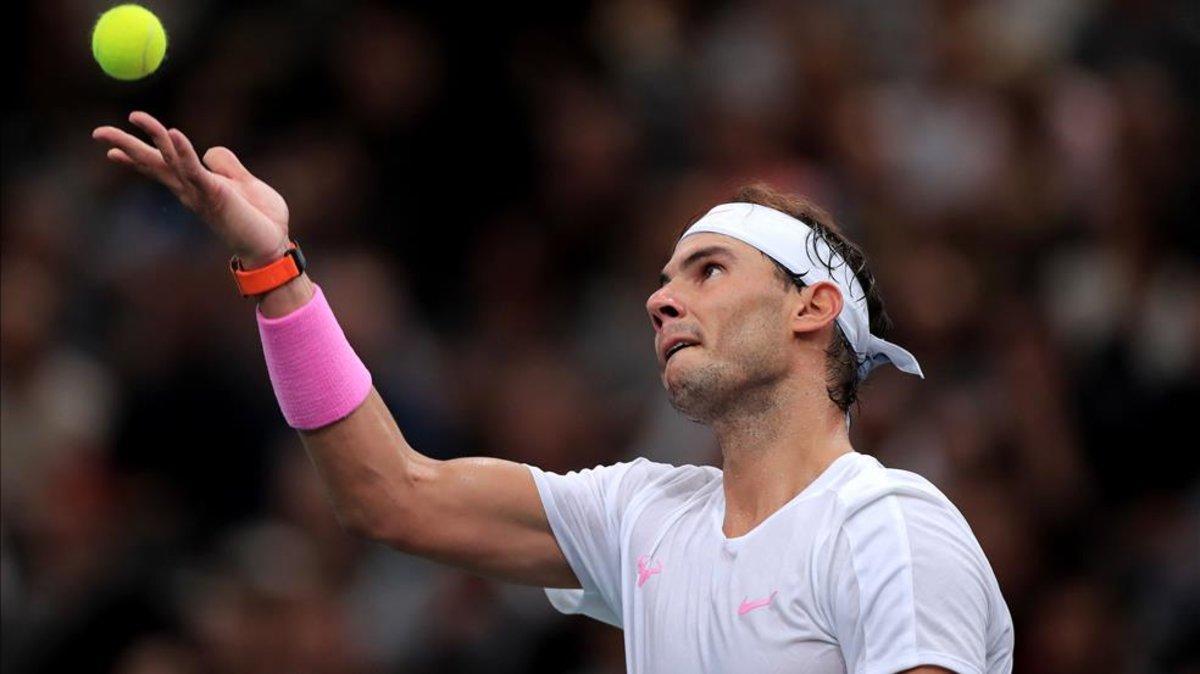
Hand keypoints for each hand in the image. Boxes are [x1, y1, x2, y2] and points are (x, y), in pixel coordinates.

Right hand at [93, 111, 289, 267]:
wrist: (272, 244)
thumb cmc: (261, 219)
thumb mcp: (245, 183)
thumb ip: (227, 165)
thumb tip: (211, 151)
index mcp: (196, 185)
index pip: (161, 166)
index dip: (136, 156)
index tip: (110, 149)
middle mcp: (191, 189)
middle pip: (153, 162)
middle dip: (126, 145)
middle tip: (97, 132)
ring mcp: (200, 192)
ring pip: (169, 160)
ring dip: (153, 136)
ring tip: (134, 117)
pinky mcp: (215, 194)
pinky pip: (194, 169)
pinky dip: (183, 150)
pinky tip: (173, 133)